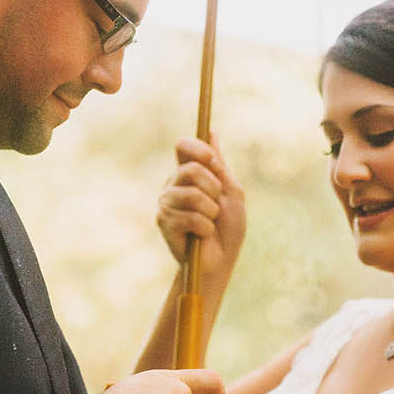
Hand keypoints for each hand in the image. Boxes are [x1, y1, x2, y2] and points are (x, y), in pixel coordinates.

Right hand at [157, 134, 245, 274]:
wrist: (220, 261)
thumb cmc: (227, 228)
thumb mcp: (230, 192)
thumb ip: (219, 165)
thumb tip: (212, 132)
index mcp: (188, 174)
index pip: (183, 147)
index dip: (198, 149)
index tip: (212, 160)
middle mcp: (173, 185)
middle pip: (190, 169)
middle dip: (212, 188)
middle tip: (216, 206)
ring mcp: (166, 203)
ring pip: (191, 194)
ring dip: (210, 211)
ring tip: (210, 223)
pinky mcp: (163, 222)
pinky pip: (189, 216)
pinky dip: (205, 227)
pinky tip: (202, 236)